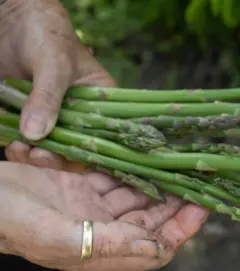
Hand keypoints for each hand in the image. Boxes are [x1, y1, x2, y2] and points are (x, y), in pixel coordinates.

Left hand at [0, 0, 115, 171]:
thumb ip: (47, 97)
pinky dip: (21, 147)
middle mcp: (82, 114)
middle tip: (37, 155)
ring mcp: (57, 117)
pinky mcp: (33, 117)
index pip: (105, 137)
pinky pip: (30, 140)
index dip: (92, 154)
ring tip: (19, 148)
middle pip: (77, 149)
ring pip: (52, 149)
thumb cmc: (48, 34)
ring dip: (36, 155)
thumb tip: (35, 135)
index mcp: (102, 102)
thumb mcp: (54, 64)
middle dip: (57, 157)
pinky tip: (12, 144)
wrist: (14, 20)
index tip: (71, 161)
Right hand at [0, 162, 208, 270]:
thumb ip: (109, 245)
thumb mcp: (57, 236)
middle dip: (178, 202)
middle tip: (200, 179)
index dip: (182, 230)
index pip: (156, 247)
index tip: (203, 207)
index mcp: (101, 251)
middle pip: (153, 220)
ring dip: (160, 182)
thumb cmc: (9, 220)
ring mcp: (93, 207)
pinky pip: (118, 176)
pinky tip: (150, 155)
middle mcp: (103, 231)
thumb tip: (159, 249)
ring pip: (139, 196)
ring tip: (182, 163)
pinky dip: (134, 168)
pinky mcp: (82, 185)